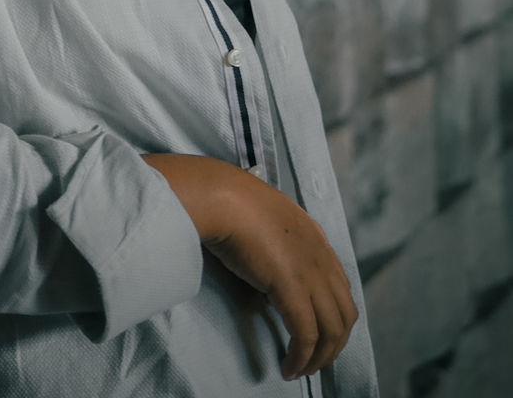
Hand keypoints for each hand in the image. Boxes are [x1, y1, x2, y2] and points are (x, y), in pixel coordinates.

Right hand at [202, 167, 357, 381]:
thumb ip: (280, 241)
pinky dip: (301, 358)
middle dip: (334, 345)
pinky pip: (306, 335)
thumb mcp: (268, 219)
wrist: (222, 197)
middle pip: (345, 314)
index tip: (319, 334)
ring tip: (301, 370)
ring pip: (332, 330)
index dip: (334, 317)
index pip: (341, 288)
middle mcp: (322, 256)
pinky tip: (288, 367)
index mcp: (316, 238)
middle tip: (314, 362)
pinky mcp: (293, 288)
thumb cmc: (233, 203)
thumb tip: (272, 267)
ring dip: (319, 358)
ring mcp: (311, 272)